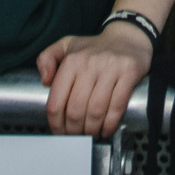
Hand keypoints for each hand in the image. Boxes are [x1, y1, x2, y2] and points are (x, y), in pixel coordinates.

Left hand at [39, 20, 153, 137]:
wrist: (128, 36)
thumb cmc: (94, 47)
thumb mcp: (65, 46)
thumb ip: (46, 59)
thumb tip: (45, 81)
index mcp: (71, 61)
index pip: (56, 101)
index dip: (56, 124)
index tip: (60, 132)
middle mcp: (89, 64)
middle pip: (75, 110)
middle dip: (74, 131)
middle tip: (76, 137)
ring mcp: (110, 68)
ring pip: (96, 110)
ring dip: (91, 130)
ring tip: (91, 135)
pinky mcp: (129, 73)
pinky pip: (117, 105)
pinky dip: (110, 123)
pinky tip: (106, 130)